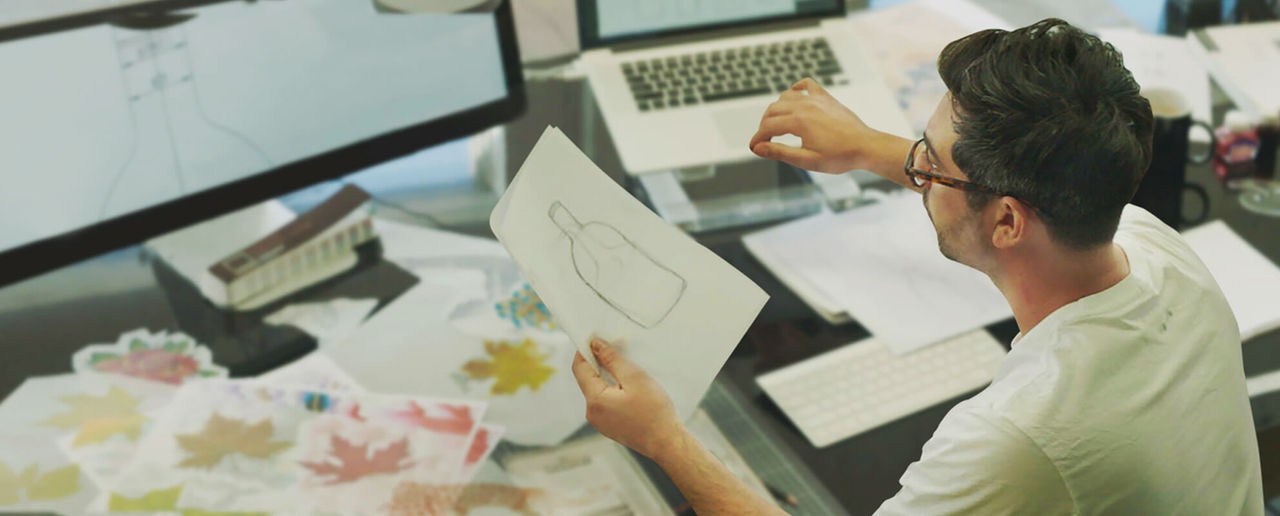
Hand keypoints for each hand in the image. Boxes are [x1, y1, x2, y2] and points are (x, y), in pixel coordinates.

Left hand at [571, 338, 686, 460]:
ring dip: (608, 375)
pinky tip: (629, 386)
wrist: (667, 443)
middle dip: (599, 361)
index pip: (579, 368)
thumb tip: (595, 344)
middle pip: (588, 379)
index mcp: (595, 400)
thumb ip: (612, 359)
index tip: (594, 337)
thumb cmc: (655, 411)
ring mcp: (599, 422)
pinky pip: (605, 401)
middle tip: (617, 347)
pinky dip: (613, 389)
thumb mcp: (635, 377)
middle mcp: (592, 412)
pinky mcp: (608, 426)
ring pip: (597, 390)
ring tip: (627, 367)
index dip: (584, 350)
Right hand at [749, 78, 889, 173]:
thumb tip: (758, 148)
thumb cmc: (839, 157)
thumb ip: (780, 152)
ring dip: (776, 109)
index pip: (768, 127)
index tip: (754, 148)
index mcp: (799, 121)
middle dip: (764, 125)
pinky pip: (807, 84)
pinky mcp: (826, 98)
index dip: (758, 138)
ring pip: (785, 96)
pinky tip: (794, 97)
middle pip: (772, 110)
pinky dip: (796, 88)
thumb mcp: (806, 160)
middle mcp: (805, 106)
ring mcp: (816, 99)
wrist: (866, 146)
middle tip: (765, 140)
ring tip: (777, 125)